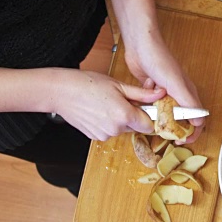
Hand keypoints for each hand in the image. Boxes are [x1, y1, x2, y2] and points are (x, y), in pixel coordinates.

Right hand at [51, 68, 165, 140]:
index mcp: (124, 115)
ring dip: (120, 119)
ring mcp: (104, 135)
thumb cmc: (88, 84)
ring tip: (107, 103)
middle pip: (135, 126)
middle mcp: (115, 129)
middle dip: (133, 115)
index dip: (148, 116)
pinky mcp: (95, 137)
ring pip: (122, 129)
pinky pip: (109, 131)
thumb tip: (161, 94)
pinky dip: (107, 123)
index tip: (146, 107)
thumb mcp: (118, 85)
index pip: (149, 125)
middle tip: (122, 100)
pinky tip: (98, 111)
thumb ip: (142, 94)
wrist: (61, 92)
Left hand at [124, 34, 204, 143]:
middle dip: (173, 128)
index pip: (197, 119)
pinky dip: (148, 105)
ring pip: (165, 114)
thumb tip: (199, 122)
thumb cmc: (160, 60)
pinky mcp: (153, 92)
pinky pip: (153, 106)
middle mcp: (179, 95)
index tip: (182, 141)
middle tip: (164, 134)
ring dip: (158, 116)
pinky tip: (145, 95)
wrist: (141, 45)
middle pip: (181, 119)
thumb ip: (188, 102)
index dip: (192, 132)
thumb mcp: (175, 83)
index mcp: (189, 94)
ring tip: (151, 113)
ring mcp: (166, 94)